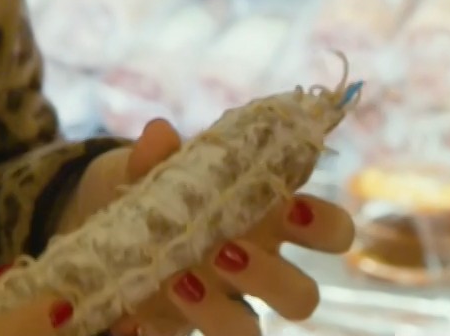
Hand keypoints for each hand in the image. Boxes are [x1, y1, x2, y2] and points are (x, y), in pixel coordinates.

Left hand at [65, 119, 356, 335]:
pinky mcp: (191, 321)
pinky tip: (138, 319)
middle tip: (224, 251)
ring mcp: (228, 303)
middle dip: (273, 279)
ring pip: (254, 329)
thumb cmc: (168, 189)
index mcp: (273, 222)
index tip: (293, 207)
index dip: (324, 225)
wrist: (118, 220)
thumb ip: (161, 155)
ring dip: (223, 314)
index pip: (330, 230)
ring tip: (178, 281)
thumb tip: (158, 133)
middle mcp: (260, 269)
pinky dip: (161, 333)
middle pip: (303, 296)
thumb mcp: (162, 167)